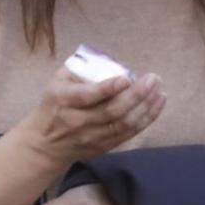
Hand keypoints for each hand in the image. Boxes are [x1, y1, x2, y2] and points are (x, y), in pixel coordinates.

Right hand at [22, 68, 165, 169]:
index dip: (108, 88)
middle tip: (152, 79)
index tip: (126, 78)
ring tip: (159, 91)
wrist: (45, 145)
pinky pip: (128, 134)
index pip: (87, 96)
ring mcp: (91, 137)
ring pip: (124, 124)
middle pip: (112, 111)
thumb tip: (108, 57)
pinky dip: (146, 119)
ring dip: (146, 107)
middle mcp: (77, 121)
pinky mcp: (103, 147)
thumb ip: (79, 68)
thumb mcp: (57, 82)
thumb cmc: (53, 105)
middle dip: (136, 95)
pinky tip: (157, 104)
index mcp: (64, 100)